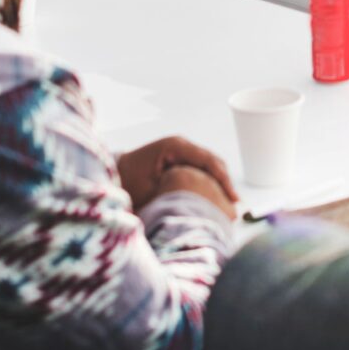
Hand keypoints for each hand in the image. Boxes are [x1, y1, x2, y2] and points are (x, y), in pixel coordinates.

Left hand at [117, 134, 237, 210]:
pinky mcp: (179, 159)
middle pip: (212, 161)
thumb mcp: (151, 190)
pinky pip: (200, 169)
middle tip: (235, 204)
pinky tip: (215, 198)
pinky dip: (209, 182)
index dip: (222, 179)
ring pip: (209, 165)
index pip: (208, 160)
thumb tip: (200, 203)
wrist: (113, 175)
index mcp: (175, 146)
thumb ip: (176, 192)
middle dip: (224, 182)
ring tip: (229, 204)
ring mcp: (181, 151)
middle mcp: (181, 145)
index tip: (232, 198)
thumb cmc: (127, 183)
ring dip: (218, 183)